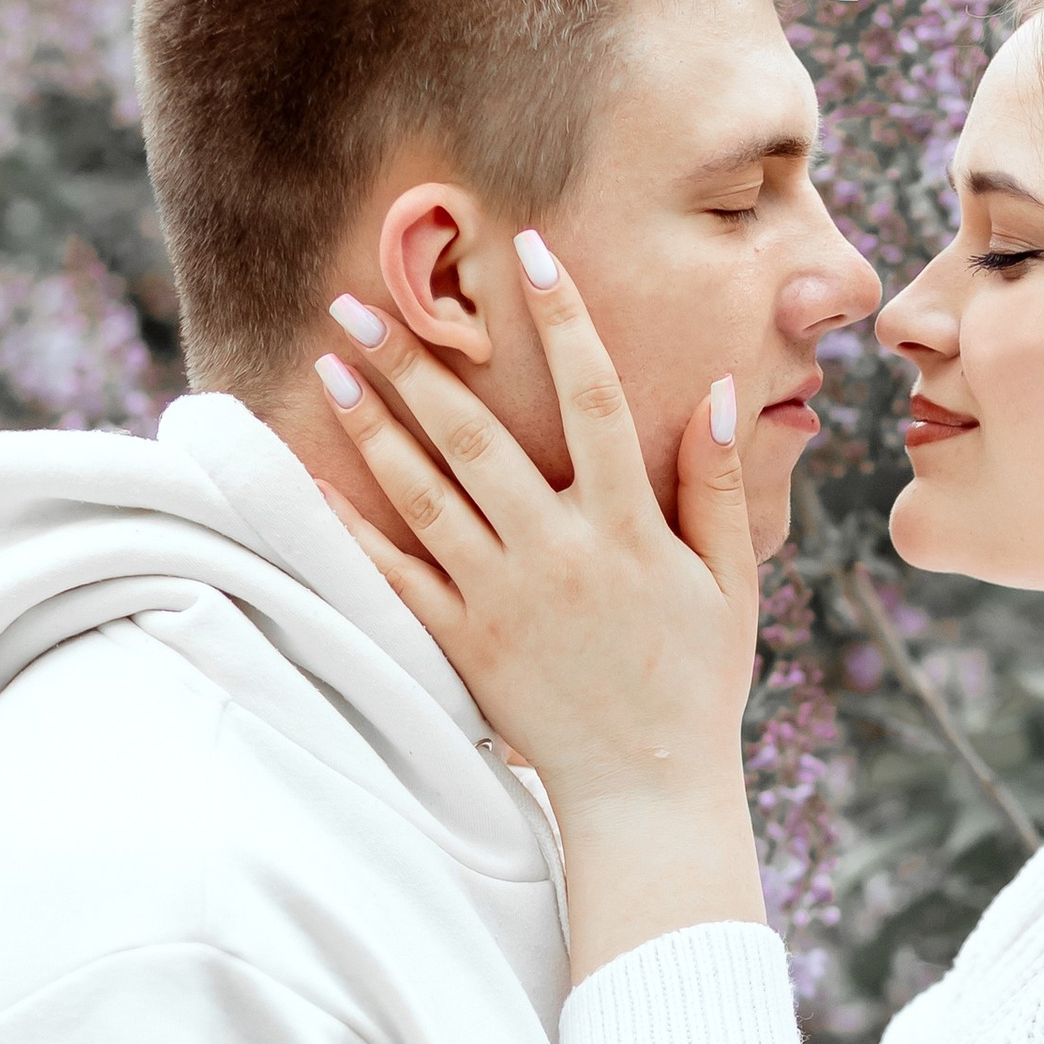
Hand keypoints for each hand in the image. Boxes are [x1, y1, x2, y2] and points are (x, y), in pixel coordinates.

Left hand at [314, 246, 765, 975]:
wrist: (647, 792)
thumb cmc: (697, 682)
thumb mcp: (730, 581)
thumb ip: (716, 485)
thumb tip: (723, 392)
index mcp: (627, 529)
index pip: (595, 399)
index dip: (564, 319)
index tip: (530, 250)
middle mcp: (556, 553)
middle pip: (477, 436)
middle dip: (418, 361)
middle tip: (364, 297)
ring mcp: (500, 599)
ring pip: (423, 495)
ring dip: (372, 423)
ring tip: (330, 362)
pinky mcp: (461, 644)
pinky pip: (393, 575)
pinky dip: (349, 525)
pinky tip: (314, 474)